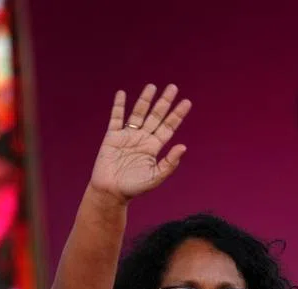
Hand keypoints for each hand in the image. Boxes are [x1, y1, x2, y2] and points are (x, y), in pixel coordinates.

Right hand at [89, 83, 191, 201]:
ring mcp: (127, 136)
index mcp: (154, 147)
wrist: (110, 192)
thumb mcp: (155, 177)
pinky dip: (118, 106)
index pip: (168, 127)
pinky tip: (122, 94)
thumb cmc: (134, 188)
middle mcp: (142, 138)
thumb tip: (183, 146)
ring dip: (145, 100)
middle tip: (173, 87)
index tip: (187, 102)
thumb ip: (169, 163)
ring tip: (152, 86)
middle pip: (156, 116)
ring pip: (138, 113)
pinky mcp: (112, 137)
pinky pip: (116, 118)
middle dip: (164, 102)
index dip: (177, 115)